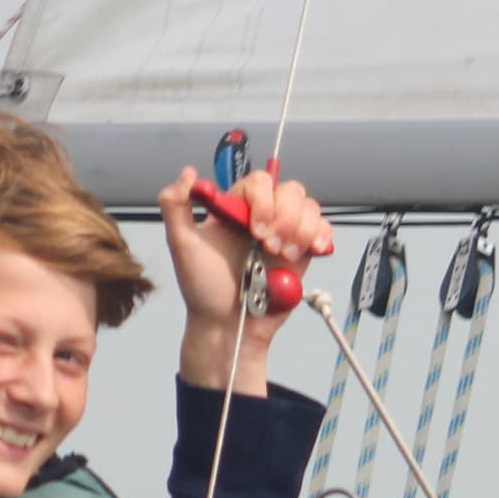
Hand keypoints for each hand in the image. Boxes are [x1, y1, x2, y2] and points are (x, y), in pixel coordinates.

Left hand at [163, 160, 333, 391]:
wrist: (229, 324)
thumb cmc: (203, 288)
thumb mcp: (181, 244)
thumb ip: (175, 206)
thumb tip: (188, 173)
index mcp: (236, 208)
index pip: (259, 182)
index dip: (263, 200)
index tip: (255, 230)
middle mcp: (263, 215)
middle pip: (290, 190)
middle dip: (285, 217)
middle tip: (269, 247)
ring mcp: (286, 233)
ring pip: (309, 207)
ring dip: (302, 229)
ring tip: (284, 255)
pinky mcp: (304, 252)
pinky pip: (323, 230)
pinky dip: (322, 235)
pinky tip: (312, 249)